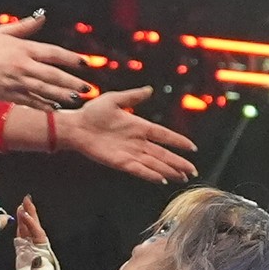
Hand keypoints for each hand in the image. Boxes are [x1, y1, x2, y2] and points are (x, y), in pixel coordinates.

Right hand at [0, 11, 94, 108]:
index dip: (71, 58)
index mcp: (24, 49)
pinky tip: (55, 108)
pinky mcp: (10, 94)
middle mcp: (23, 66)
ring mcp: (17, 82)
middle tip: (87, 88)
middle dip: (72, 82)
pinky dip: (44, 105)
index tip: (84, 63)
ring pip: (45, 90)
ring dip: (62, 95)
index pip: (53, 53)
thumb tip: (42, 16)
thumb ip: (26, 26)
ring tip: (76, 99)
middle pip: (53, 75)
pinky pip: (31, 101)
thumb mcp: (5, 32)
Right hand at [11, 198, 63, 269]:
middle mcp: (39, 253)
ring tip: (21, 207)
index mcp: (45, 256)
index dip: (31, 223)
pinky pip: (21, 242)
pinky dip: (20, 232)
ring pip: (28, 234)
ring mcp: (31, 257)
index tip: (24, 211)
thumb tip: (36, 258)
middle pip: (35, 230)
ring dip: (25, 220)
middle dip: (31, 215)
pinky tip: (17, 224)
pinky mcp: (23, 262)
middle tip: (26, 199)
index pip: (37, 235)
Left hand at [53, 88, 197, 184]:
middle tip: (192, 171)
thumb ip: (132, 96)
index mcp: (139, 126)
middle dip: (178, 162)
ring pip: (155, 164)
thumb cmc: (92, 112)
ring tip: (182, 177)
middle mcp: (138, 142)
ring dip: (169, 170)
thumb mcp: (114, 99)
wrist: (76, 126)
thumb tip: (149, 89)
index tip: (192, 148)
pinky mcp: (120, 162)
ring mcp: (130, 153)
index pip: (164, 135)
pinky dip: (151, 175)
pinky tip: (162, 180)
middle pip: (163, 154)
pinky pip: (139, 170)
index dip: (178, 141)